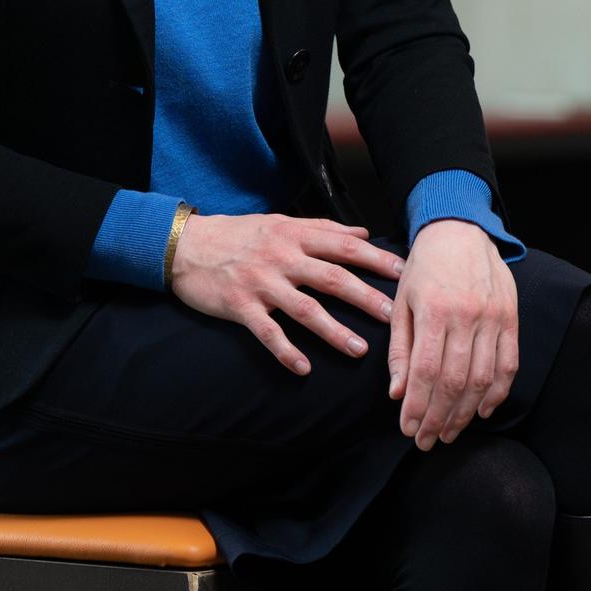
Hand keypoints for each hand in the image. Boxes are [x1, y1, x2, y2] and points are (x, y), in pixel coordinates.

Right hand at [169, 212, 404, 374]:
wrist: (186, 245)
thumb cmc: (238, 234)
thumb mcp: (280, 221)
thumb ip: (322, 228)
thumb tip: (362, 232)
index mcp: (294, 235)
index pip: (343, 246)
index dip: (375, 260)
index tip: (404, 274)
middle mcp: (281, 257)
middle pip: (331, 278)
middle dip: (366, 298)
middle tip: (394, 318)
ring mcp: (260, 282)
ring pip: (304, 309)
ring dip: (334, 331)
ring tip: (360, 350)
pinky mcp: (240, 306)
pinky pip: (267, 332)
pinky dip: (285, 351)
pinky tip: (304, 369)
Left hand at [387, 219, 518, 450]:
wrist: (461, 230)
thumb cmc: (425, 267)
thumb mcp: (401, 301)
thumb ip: (400, 348)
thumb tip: (398, 393)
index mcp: (434, 310)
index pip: (425, 371)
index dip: (418, 406)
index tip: (409, 429)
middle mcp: (466, 316)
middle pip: (454, 382)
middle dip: (439, 418)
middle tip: (427, 440)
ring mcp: (493, 318)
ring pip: (482, 380)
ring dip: (465, 413)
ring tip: (449, 432)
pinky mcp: (511, 319)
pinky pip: (509, 365)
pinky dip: (497, 394)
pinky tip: (481, 412)